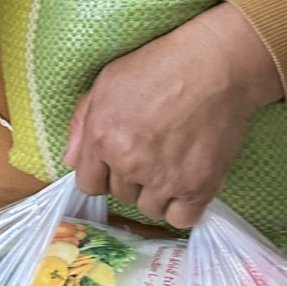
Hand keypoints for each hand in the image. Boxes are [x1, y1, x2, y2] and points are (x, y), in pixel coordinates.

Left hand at [65, 2, 284, 229]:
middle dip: (131, 178)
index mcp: (101, 137)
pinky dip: (183, 208)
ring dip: (157, 193)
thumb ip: (82, 122)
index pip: (88, 184)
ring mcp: (164, 178)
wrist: (215, 67)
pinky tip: (187, 185)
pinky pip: (182, 219)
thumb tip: (71, 159)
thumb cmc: (159, 66)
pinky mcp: (198, 187)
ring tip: (170, 166)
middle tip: (151, 154)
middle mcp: (128, 162)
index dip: (101, 175)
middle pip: (121, 195)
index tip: (116, 164)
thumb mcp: (107, 81)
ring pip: (150, 209)